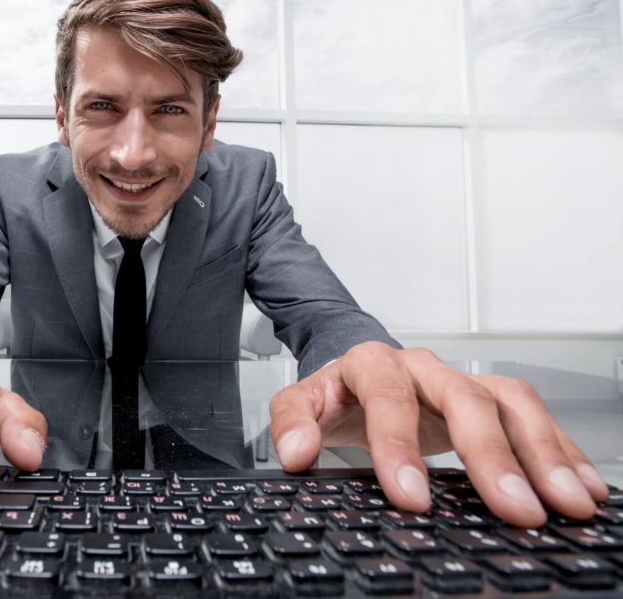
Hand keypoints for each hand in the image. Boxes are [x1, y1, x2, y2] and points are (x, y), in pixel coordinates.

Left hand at [269, 342, 607, 526]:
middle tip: (514, 509)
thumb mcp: (303, 401)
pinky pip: (534, 416)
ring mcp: (463, 378)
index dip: (400, 446)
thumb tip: (296, 452)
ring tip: (565, 503)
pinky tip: (580, 486)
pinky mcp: (492, 396)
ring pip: (511, 402)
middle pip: (465, 397)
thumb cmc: (337, 393)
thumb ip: (292, 421)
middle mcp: (424, 366)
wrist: (359, 374)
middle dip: (491, 456)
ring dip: (542, 453)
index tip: (410, 498)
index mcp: (372, 363)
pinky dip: (561, 451)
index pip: (388, 398)